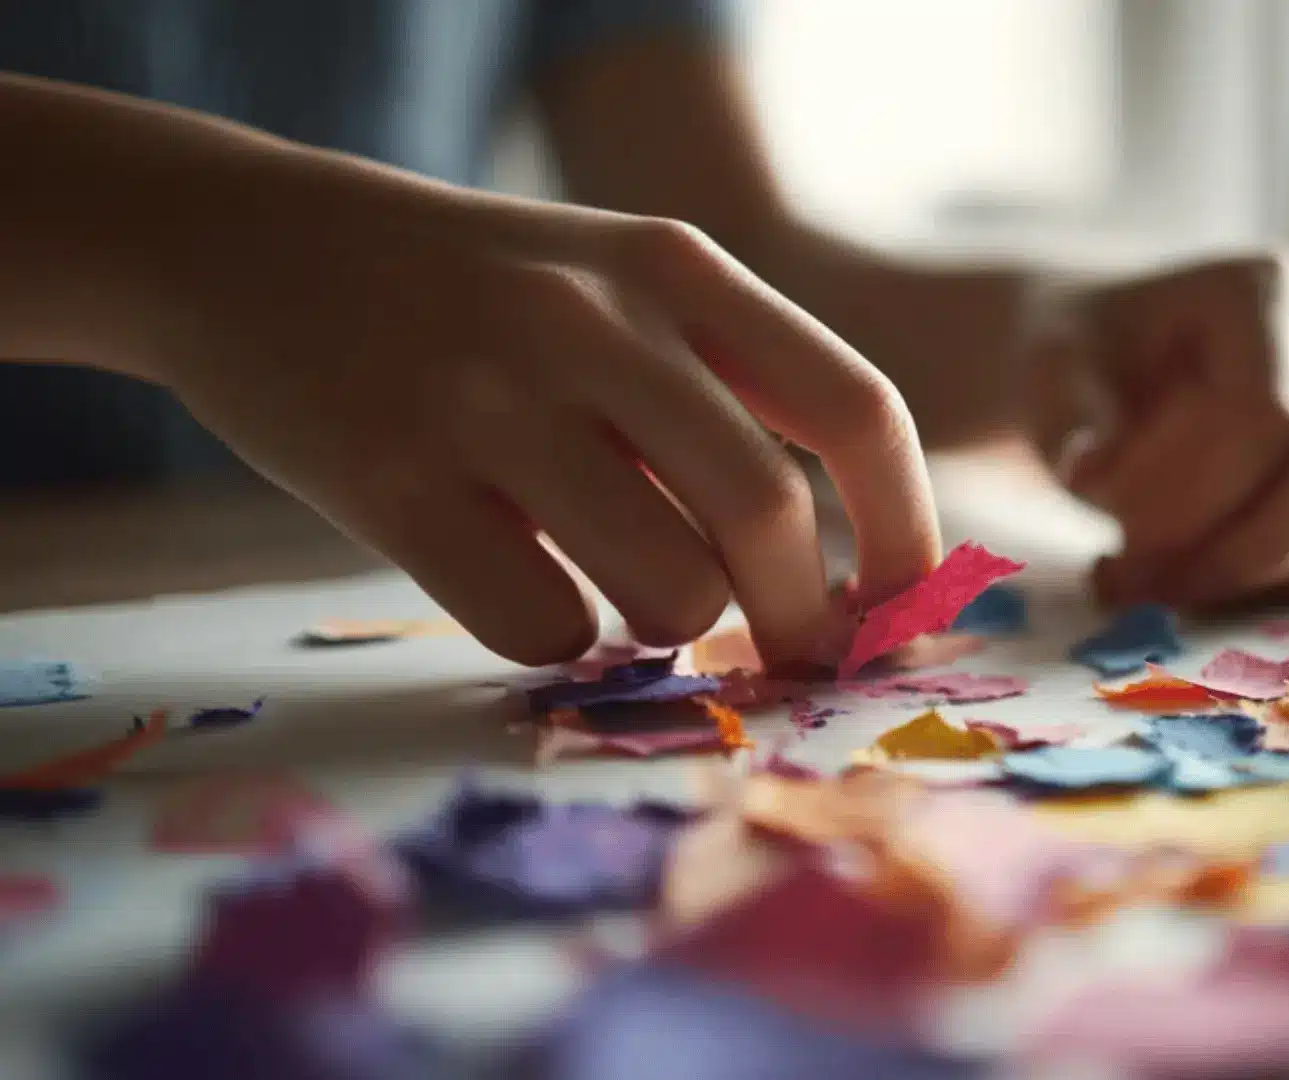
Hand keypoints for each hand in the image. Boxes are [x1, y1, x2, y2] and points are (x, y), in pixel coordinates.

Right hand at [149, 167, 939, 667]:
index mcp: (676, 268)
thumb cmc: (471, 291)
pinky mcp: (389, 483)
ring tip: (618, 587)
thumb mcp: (614, 281)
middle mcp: (594, 322)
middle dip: (801, 617)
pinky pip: (541, 627)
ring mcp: (487, 400)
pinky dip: (556, 640)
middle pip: (768, 515)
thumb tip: (834, 575)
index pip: (857, 409)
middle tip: (783, 650)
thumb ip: (724, 389)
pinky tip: (518, 583)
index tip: (897, 607)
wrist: (243, 243)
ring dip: (667, 627)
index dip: (906, 532)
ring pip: (666, 589)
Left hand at [1024, 251, 1288, 610]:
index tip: (1113, 550)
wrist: (1104, 369)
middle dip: (1257, 544)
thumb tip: (1094, 467)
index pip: (1264, 412)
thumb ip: (1067, 416)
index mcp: (1258, 285)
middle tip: (1159, 592)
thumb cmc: (1079, 370)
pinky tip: (1233, 592)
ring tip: (1198, 596)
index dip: (1194, 503)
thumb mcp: (1048, 378)